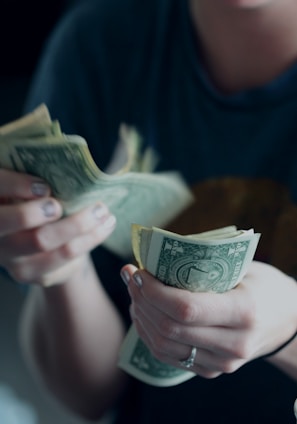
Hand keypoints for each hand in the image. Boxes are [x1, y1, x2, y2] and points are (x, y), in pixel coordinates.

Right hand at [0, 169, 115, 285]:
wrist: (45, 246)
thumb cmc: (40, 205)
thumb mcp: (33, 188)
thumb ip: (37, 175)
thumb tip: (66, 158)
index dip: (14, 185)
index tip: (43, 185)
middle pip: (9, 222)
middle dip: (37, 211)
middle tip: (62, 203)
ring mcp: (10, 257)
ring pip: (43, 240)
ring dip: (78, 223)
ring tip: (102, 210)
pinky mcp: (32, 273)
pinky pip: (65, 256)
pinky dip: (91, 238)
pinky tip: (106, 224)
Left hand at [122, 260, 296, 377]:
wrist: (288, 320)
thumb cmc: (264, 285)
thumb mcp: (243, 267)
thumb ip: (205, 265)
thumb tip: (157, 256)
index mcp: (244, 312)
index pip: (185, 308)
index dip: (153, 291)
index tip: (138, 271)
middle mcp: (233, 344)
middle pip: (169, 328)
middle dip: (141, 300)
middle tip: (130, 277)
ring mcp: (223, 363)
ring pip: (164, 346)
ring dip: (141, 317)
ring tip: (134, 293)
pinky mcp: (213, 370)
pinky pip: (169, 357)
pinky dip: (150, 334)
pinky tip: (144, 313)